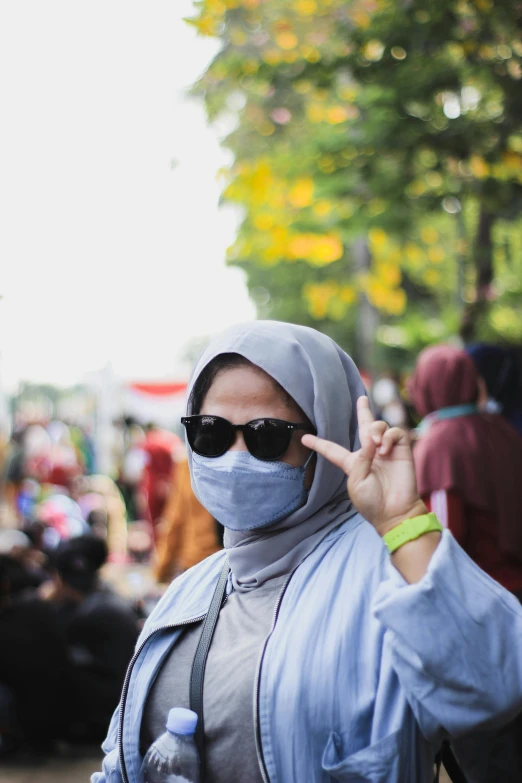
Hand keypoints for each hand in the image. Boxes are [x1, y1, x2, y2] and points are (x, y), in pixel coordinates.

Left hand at [302, 397, 425, 534]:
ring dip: (375, 430)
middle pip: (364, 427)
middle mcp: (369, 454)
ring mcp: (386, 451)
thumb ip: (361, 458)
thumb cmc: (372, 502)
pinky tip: (384, 450)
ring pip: (379, 426)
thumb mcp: (356, 481)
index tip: (304, 438)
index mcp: (353, 464)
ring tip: (376, 445)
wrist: (395, 513)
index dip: (319, 444)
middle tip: (362, 398)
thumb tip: (372, 438)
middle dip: (363, 411)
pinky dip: (388, 437)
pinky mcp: (402, 451)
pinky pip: (395, 432)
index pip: (333, 450)